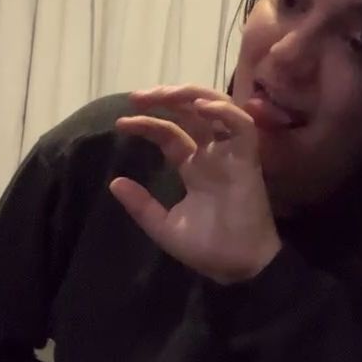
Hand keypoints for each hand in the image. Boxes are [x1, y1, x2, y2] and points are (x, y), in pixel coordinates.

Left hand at [109, 84, 281, 284]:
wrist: (237, 268)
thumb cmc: (207, 250)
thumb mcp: (163, 226)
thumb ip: (141, 204)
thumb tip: (114, 183)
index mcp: (194, 167)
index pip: (170, 133)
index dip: (147, 123)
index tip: (121, 124)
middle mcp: (212, 155)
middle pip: (191, 112)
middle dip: (165, 98)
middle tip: (137, 96)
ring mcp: (230, 154)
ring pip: (216, 109)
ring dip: (191, 95)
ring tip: (164, 93)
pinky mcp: (248, 160)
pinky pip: (242, 126)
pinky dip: (223, 111)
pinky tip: (198, 108)